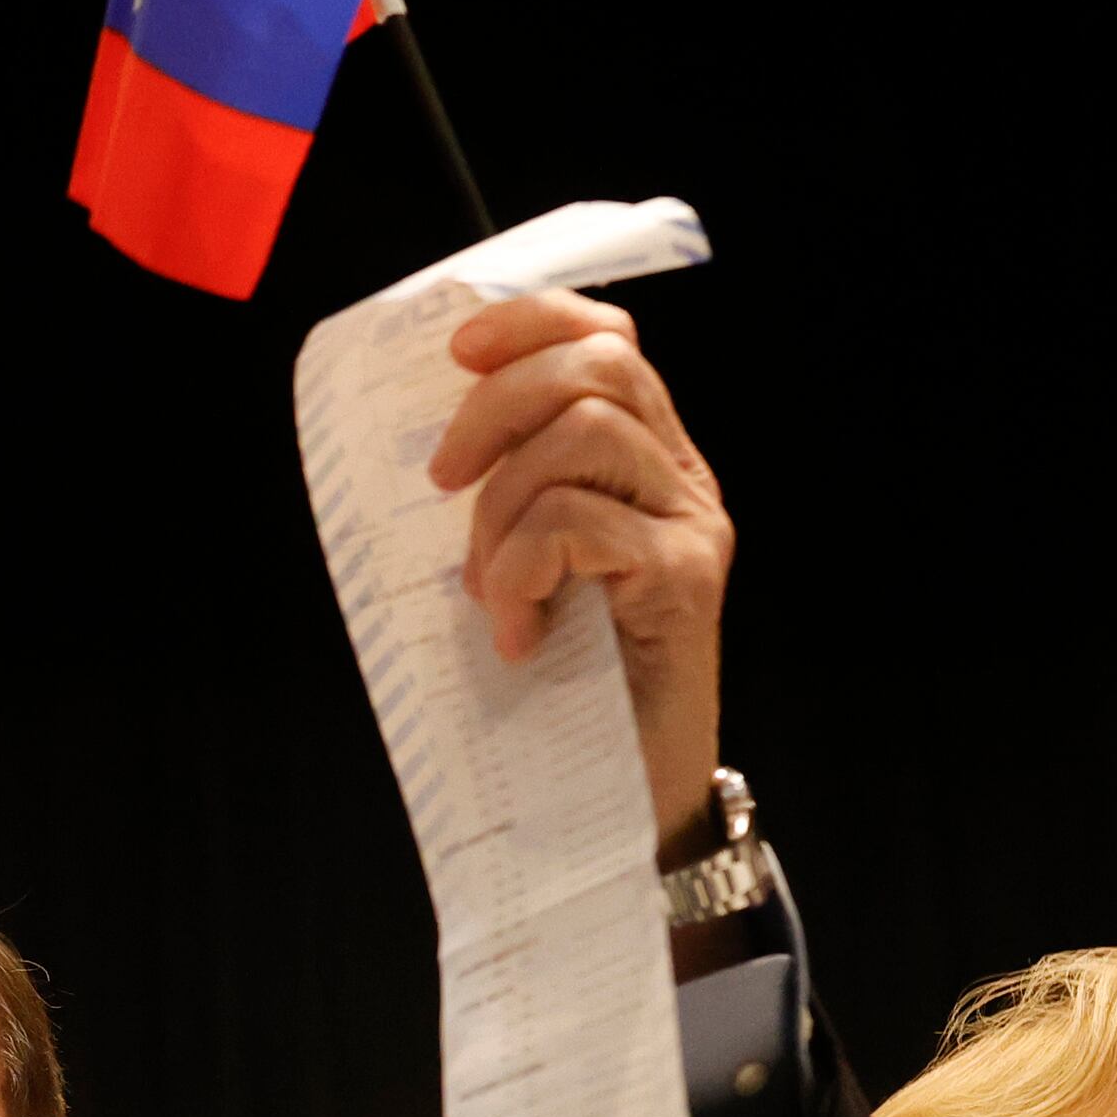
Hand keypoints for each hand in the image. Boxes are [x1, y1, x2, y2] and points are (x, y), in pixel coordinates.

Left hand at [427, 291, 735, 845]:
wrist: (630, 793)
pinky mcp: (686, 578)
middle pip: (596, 366)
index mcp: (643, 458)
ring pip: (582, 436)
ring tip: (490, 590)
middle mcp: (681, 476)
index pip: (608, 336)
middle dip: (493, 407)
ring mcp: (691, 524)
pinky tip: (518, 634)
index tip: (457, 351)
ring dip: (502, 509)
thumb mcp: (523, 566)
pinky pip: (578, 523)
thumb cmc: (566, 682)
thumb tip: (426, 448)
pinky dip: (521, 571)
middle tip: (441, 483)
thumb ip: (506, 497)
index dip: (532, 322)